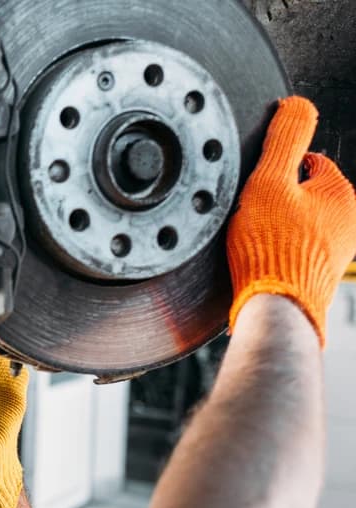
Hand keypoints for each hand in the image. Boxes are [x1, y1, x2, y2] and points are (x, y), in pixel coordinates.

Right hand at [228, 96, 355, 345]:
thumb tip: (298, 105)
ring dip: (276, 227)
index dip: (275, 171)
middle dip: (276, 201)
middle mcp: (348, 222)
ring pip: (297, 222)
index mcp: (342, 194)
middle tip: (253, 216)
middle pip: (301, 193)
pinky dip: (278, 251)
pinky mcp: (319, 273)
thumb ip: (285, 139)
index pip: (306, 161)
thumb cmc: (271, 251)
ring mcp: (335, 250)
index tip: (258, 189)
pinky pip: (294, 249)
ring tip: (255, 240)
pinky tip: (261, 259)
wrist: (274, 309)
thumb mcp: (269, 181)